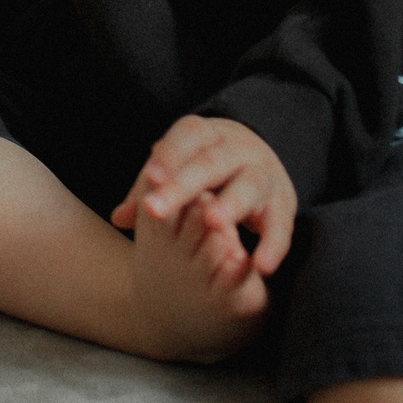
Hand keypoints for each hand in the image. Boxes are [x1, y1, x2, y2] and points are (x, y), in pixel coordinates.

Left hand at [110, 116, 297, 278]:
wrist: (255, 164)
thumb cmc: (200, 174)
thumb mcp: (175, 173)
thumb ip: (148, 192)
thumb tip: (118, 218)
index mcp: (206, 135)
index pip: (186, 137)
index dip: (168, 156)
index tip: (149, 178)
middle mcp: (238, 150)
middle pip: (211, 163)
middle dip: (183, 186)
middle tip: (157, 210)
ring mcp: (264, 175)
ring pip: (250, 185)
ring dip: (230, 205)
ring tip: (211, 224)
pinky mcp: (283, 206)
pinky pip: (281, 225)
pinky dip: (273, 245)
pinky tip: (260, 267)